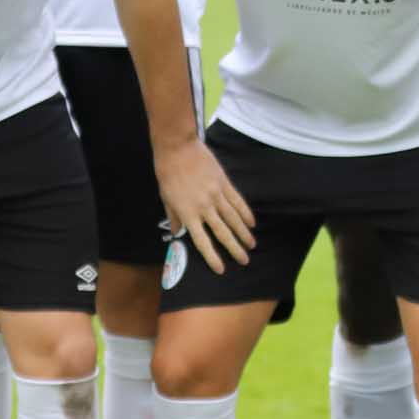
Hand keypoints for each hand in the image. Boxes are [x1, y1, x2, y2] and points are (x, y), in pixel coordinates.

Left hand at [155, 140, 253, 272]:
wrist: (177, 148)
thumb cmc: (168, 174)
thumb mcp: (166, 199)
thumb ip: (175, 218)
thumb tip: (177, 233)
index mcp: (188, 213)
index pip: (202, 241)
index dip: (212, 257)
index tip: (221, 269)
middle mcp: (204, 207)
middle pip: (223, 233)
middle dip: (234, 249)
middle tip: (244, 261)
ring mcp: (216, 194)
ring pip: (233, 219)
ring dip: (243, 233)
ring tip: (251, 245)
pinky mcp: (224, 183)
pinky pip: (237, 201)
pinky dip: (245, 213)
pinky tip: (251, 223)